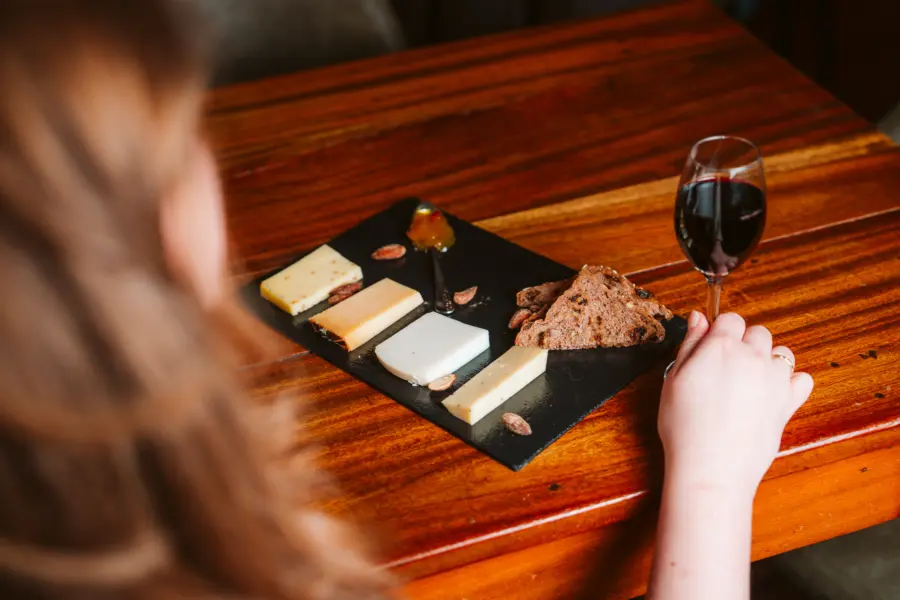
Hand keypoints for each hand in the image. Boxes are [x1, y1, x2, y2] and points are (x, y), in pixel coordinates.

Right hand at [659, 312, 813, 496]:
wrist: (711, 466)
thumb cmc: (684, 426)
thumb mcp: (674, 379)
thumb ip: (690, 344)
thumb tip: (699, 317)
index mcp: (721, 346)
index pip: (730, 319)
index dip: (721, 332)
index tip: (713, 348)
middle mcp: (752, 356)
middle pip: (758, 332)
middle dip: (745, 344)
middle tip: (727, 369)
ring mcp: (775, 378)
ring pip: (781, 353)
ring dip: (768, 360)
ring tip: (749, 383)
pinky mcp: (789, 402)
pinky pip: (802, 379)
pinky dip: (792, 382)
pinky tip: (772, 394)